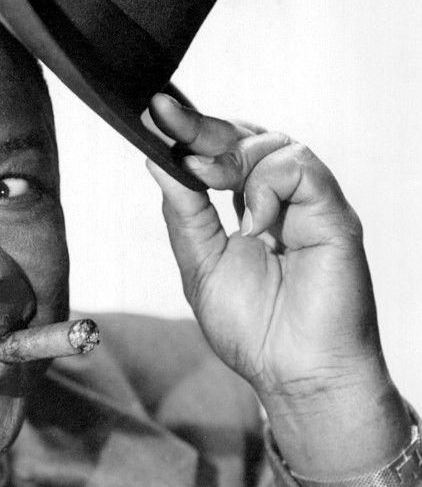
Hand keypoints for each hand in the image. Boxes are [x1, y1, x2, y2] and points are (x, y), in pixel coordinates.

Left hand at [145, 93, 408, 484]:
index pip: (221, 151)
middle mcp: (282, 199)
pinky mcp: (334, 215)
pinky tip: (252, 223)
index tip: (152, 112)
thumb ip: (183, 212)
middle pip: (245, 137)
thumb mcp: (199, 264)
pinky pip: (300, 167)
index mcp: (249, 206)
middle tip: (164, 117)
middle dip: (200, 125)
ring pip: (273, 143)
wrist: (294, 374)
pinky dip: (266, 184)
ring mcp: (310, 204)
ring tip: (205, 182)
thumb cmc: (254, 329)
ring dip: (230, 156)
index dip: (188, 130)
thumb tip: (157, 159)